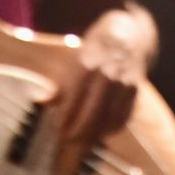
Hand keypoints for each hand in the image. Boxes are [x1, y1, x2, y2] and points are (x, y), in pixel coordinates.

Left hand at [62, 5, 155, 143]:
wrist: (130, 33)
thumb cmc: (96, 48)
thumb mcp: (75, 59)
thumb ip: (60, 84)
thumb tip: (39, 101)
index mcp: (87, 66)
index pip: (73, 101)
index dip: (65, 119)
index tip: (59, 130)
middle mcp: (106, 75)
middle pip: (92, 113)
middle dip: (79, 131)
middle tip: (69, 140)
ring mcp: (123, 83)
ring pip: (109, 118)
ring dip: (96, 134)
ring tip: (85, 142)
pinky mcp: (135, 89)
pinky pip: (125, 116)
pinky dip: (114, 128)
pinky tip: (104, 133)